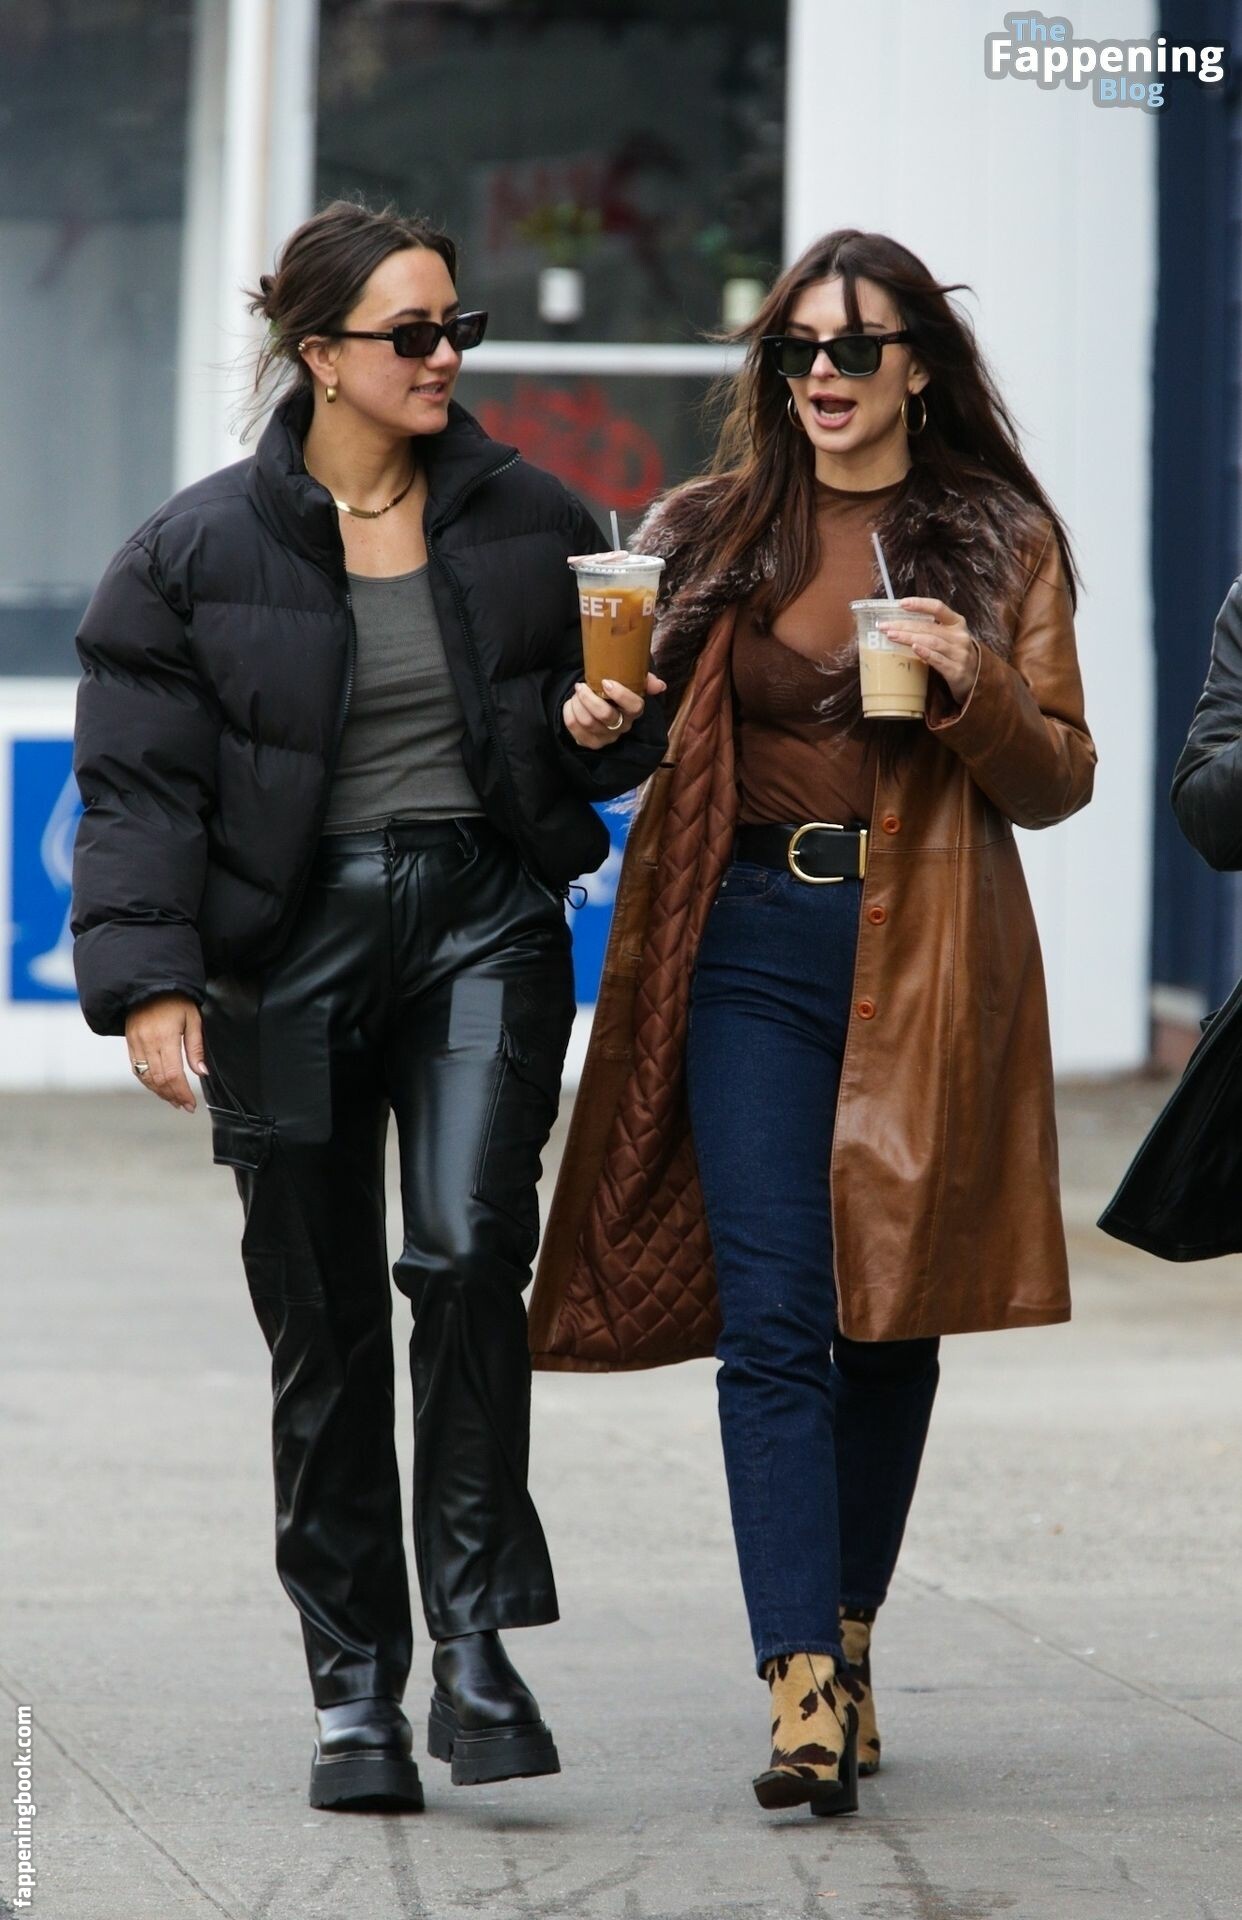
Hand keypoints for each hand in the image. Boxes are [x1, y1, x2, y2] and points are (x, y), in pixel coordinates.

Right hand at [125, 992, 206, 1113]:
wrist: (148, 986)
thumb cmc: (175, 1000)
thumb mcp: (192, 1019)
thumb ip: (196, 1047)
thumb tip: (201, 1073)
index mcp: (165, 1037)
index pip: (174, 1074)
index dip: (182, 1093)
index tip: (191, 1104)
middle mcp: (148, 1043)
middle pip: (160, 1080)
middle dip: (173, 1096)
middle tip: (184, 1106)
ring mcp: (136, 1044)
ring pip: (146, 1078)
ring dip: (160, 1093)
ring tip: (174, 1100)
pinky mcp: (129, 1043)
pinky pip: (136, 1070)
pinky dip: (148, 1083)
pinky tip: (159, 1088)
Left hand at [563, 671, 666, 749]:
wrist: (595, 708)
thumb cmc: (613, 694)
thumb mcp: (629, 684)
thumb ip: (645, 681)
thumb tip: (660, 685)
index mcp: (633, 712)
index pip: (635, 707)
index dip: (621, 695)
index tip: (606, 682)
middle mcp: (621, 728)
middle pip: (605, 715)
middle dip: (589, 698)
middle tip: (582, 685)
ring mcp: (604, 738)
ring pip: (587, 720)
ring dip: (578, 702)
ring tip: (577, 692)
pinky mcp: (588, 742)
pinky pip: (573, 725)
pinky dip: (568, 710)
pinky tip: (572, 703)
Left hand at [879, 596, 978, 704]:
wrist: (976, 677)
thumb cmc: (955, 653)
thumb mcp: (948, 636)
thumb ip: (931, 628)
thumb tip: (899, 622)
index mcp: (957, 623)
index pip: (938, 608)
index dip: (920, 604)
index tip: (901, 603)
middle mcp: (959, 636)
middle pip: (928, 627)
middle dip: (904, 625)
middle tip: (884, 626)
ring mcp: (959, 654)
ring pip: (931, 642)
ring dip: (909, 638)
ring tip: (891, 636)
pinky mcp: (956, 671)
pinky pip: (938, 660)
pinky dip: (925, 653)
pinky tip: (913, 648)